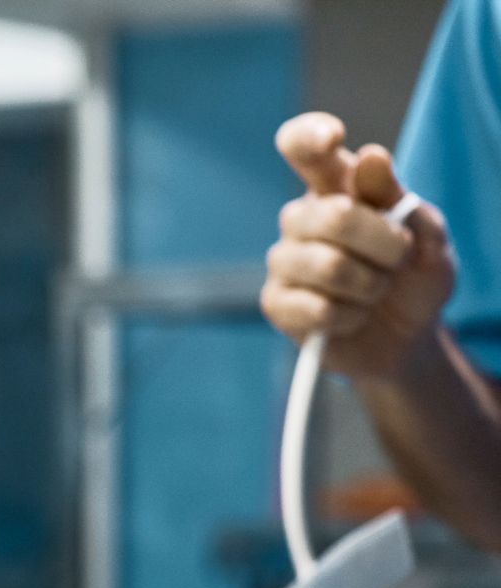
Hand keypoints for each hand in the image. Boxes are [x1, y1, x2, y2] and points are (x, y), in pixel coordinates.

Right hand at [261, 112, 456, 378]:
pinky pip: (317, 309)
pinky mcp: (276, 304)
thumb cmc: (414, 275)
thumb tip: (370, 157)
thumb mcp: (427, 233)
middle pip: (334, 216)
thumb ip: (399, 197)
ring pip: (329, 267)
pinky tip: (351, 317)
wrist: (406, 335)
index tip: (331, 139)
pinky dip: (350, 317)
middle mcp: (301, 217)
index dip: (309, 136)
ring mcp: (284, 261)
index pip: (302, 145)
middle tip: (397, 260)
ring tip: (374, 292)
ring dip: (370, 286)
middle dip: (384, 245)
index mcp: (333, 185)